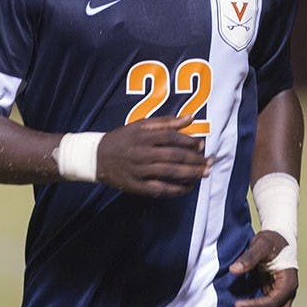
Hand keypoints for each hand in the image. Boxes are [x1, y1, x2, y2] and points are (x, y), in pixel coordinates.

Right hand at [96, 114, 212, 196]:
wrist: (95, 157)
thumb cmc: (122, 138)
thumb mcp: (140, 125)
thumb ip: (165, 122)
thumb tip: (190, 117)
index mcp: (143, 136)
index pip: (171, 137)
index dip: (188, 141)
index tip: (202, 145)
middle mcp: (142, 153)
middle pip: (173, 156)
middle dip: (195, 160)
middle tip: (210, 161)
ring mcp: (139, 171)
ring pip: (169, 173)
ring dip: (190, 174)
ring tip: (205, 173)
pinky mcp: (136, 186)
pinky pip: (160, 189)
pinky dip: (176, 189)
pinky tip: (188, 187)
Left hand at [230, 230, 297, 306]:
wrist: (279, 238)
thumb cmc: (271, 240)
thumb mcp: (261, 244)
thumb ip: (249, 258)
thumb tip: (234, 270)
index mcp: (288, 281)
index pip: (273, 302)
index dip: (256, 306)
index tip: (237, 305)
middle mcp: (288, 294)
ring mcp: (283, 299)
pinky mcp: (276, 300)